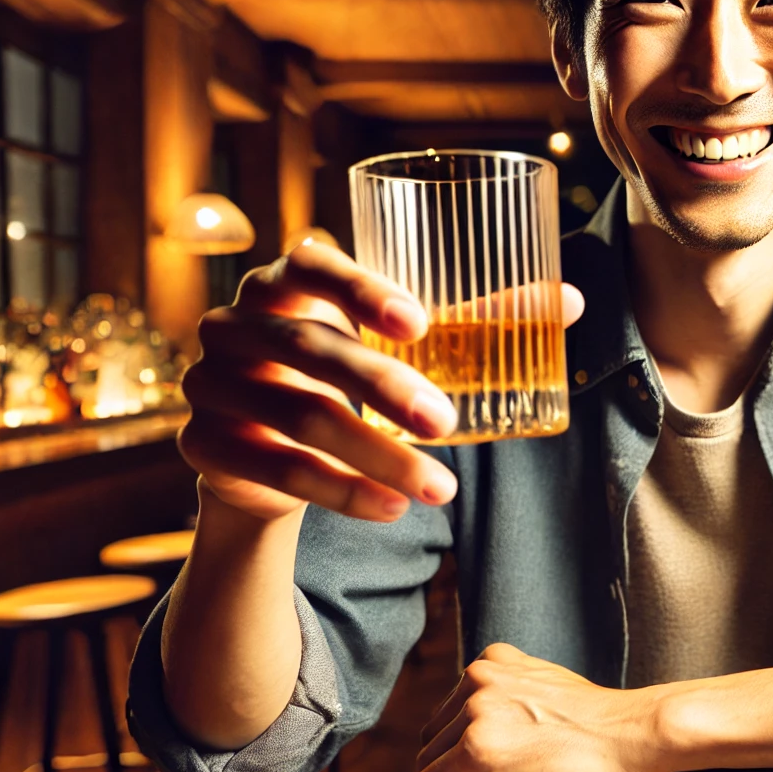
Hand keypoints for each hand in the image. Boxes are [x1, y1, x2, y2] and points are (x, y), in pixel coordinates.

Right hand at [178, 242, 583, 523]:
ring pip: (299, 418)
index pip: (308, 262)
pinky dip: (341, 492)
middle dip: (384, 387)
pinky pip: (276, 468)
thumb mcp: (393, 349)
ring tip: (441, 487)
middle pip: (309, 348)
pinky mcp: (203, 445)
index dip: (359, 286)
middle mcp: (234, 325)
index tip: (421, 322)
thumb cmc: (341, 377)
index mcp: (280, 283)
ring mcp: (210, 384)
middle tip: (448, 421)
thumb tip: (569, 300)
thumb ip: (470, 324)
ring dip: (376, 456)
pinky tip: (392, 508)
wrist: (261, 453)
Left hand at [416, 643, 667, 771]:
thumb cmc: (594, 717)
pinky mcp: (475, 751)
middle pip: (436, 732)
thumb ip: (505, 687)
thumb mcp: (542, 680)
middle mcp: (476, 680)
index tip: (490, 750)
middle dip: (453, 755)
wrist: (626, 733)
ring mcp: (474, 715)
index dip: (463, 734)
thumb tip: (471, 718)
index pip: (451, 706)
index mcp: (492, 659)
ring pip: (431, 757)